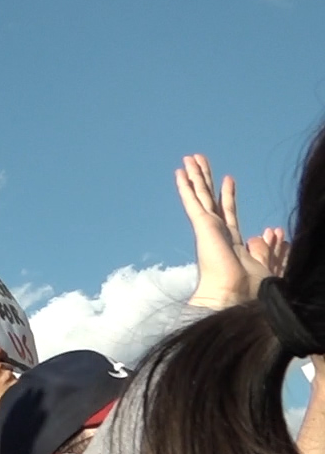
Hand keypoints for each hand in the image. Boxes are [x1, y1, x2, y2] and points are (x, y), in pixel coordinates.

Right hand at [0, 347, 19, 434]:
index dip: (1, 355)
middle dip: (9, 371)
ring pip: (17, 376)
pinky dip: (23, 390)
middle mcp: (0, 368)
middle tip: (4, 383)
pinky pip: (24, 385)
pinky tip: (16, 398)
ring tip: (9, 393)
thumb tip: (0, 367)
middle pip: (9, 364)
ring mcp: (11, 378)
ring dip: (16, 382)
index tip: (3, 359)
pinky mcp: (21, 387)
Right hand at [178, 154, 284, 308]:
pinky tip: (181, 173)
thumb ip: (266, 247)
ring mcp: (207, 226)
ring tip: (190, 158)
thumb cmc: (249, 288)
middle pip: (210, 198)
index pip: (228, 211)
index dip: (228, 194)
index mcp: (229, 239)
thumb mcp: (264, 263)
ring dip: (195, 176)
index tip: (227, 178)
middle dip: (205, 178)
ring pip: (200, 195)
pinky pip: (193, 201)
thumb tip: (272, 234)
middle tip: (199, 160)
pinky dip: (186, 187)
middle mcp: (215, 230)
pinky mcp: (202, 225)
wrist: (231, 295)